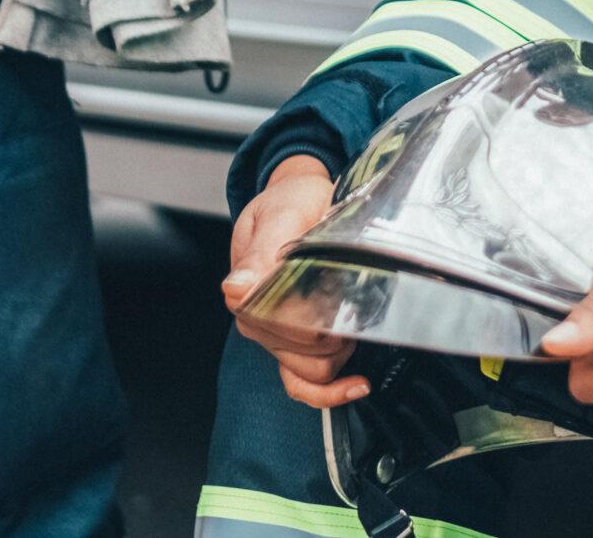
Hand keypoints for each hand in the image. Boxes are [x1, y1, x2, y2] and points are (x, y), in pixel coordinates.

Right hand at [221, 155, 366, 407]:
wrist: (296, 199)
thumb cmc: (290, 204)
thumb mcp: (279, 214)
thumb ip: (260, 253)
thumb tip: (237, 289)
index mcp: (247, 291)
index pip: (289, 328)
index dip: (324, 315)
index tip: (345, 291)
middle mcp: (255, 320)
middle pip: (308, 352)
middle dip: (340, 329)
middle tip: (355, 292)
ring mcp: (271, 338)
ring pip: (314, 370)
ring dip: (342, 351)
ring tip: (355, 317)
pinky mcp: (288, 348)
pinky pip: (302, 387)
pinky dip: (329, 393)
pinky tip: (356, 383)